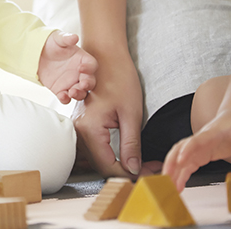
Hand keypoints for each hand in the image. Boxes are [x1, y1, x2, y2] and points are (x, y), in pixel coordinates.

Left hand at [37, 31, 96, 103]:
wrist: (37, 53)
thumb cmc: (51, 43)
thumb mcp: (58, 38)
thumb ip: (66, 38)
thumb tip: (74, 37)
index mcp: (83, 60)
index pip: (92, 65)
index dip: (89, 68)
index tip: (81, 68)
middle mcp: (80, 73)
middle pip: (90, 82)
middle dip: (88, 84)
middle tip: (82, 85)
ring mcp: (71, 83)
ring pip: (81, 92)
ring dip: (79, 94)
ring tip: (72, 92)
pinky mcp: (60, 90)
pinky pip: (66, 98)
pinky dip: (65, 99)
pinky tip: (62, 96)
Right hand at [72, 50, 143, 176]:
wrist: (105, 57)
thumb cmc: (119, 79)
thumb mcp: (131, 114)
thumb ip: (131, 145)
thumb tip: (133, 169)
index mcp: (89, 129)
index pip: (109, 165)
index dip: (132, 173)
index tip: (152, 171)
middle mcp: (79, 130)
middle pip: (101, 164)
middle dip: (127, 169)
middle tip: (152, 167)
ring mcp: (78, 127)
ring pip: (98, 158)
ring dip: (119, 163)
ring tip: (142, 162)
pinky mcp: (82, 123)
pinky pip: (95, 147)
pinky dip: (111, 153)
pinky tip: (127, 152)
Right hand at [163, 108, 230, 190]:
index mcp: (211, 133)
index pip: (195, 141)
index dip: (187, 150)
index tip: (180, 160)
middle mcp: (199, 141)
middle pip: (180, 150)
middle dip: (171, 163)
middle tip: (167, 176)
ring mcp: (197, 149)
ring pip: (180, 160)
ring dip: (173, 172)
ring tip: (170, 186)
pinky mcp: (200, 156)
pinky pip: (187, 166)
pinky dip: (181, 176)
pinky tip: (179, 185)